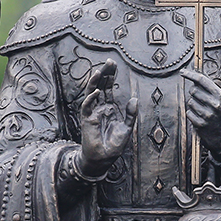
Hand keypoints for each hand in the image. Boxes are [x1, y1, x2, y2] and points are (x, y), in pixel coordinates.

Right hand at [77, 60, 138, 177]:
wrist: (104, 159)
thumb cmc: (113, 145)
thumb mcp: (127, 128)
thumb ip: (131, 114)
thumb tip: (134, 98)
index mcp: (110, 108)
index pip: (109, 88)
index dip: (110, 75)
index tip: (113, 63)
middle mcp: (100, 107)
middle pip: (101, 86)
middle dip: (104, 73)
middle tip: (109, 61)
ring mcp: (93, 113)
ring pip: (91, 93)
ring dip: (95, 82)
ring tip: (99, 71)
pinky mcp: (87, 120)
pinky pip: (87, 106)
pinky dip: (91, 99)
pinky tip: (96, 92)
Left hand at [180, 68, 220, 158]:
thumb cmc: (220, 116)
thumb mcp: (220, 100)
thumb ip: (209, 89)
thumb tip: (194, 77)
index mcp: (220, 95)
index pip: (202, 80)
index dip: (190, 74)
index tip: (182, 72)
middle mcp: (215, 104)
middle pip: (193, 90)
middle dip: (194, 94)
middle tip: (201, 101)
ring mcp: (207, 114)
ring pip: (190, 101)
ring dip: (193, 105)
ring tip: (202, 111)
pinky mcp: (200, 124)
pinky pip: (188, 112)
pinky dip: (191, 114)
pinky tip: (199, 118)